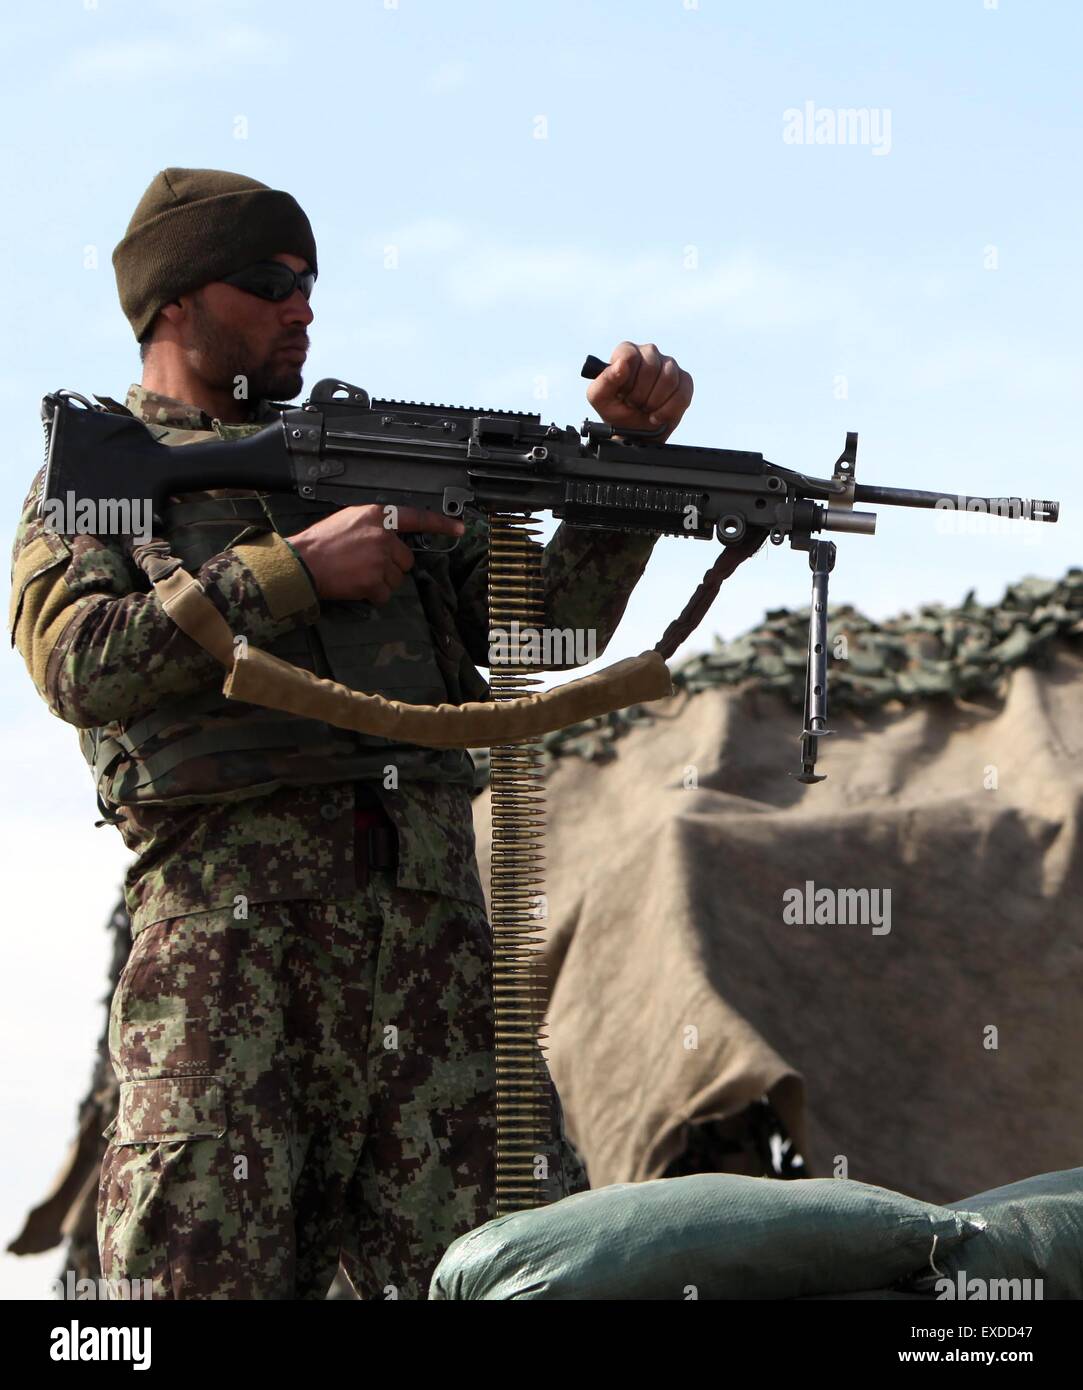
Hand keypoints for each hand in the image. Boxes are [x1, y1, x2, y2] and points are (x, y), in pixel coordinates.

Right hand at [287, 503, 464, 602]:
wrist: (301, 563)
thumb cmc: (320, 543)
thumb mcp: (349, 520)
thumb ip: (374, 526)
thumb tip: (391, 538)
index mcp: (377, 515)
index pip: (416, 517)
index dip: (440, 523)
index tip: (459, 528)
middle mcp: (383, 536)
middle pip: (406, 559)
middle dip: (391, 566)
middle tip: (365, 565)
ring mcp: (380, 559)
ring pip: (396, 578)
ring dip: (381, 581)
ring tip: (356, 574)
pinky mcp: (375, 581)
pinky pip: (385, 594)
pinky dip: (373, 595)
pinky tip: (355, 586)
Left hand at [586, 341, 693, 442]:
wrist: (635, 432)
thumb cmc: (616, 411)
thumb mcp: (600, 399)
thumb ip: (605, 380)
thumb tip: (622, 364)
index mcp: (626, 352)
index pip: (630, 354)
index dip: (627, 380)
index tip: (623, 393)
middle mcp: (649, 353)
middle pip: (651, 367)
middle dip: (640, 395)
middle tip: (634, 404)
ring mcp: (669, 365)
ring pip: (669, 379)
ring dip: (654, 403)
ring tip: (646, 409)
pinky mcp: (684, 381)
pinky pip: (682, 393)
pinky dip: (668, 411)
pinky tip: (658, 416)